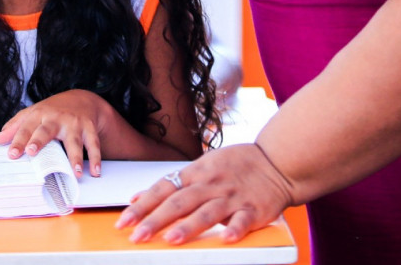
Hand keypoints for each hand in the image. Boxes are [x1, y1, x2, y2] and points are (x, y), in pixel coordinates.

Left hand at [0, 89, 110, 176]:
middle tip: (33, 152)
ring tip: (76, 172)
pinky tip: (95, 172)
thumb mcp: (33, 114)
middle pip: (46, 130)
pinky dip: (96, 159)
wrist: (83, 99)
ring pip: (74, 141)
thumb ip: (15, 127)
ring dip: (75, 157)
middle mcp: (56, 118)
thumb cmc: (53, 111)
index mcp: (39, 114)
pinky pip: (93, 144)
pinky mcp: (89, 129)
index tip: (12, 154)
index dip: (17, 140)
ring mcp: (74, 123)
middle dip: (39, 140)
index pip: (26, 128)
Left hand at [117, 143, 295, 244]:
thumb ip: (172, 183)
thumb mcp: (201, 167)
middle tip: (137, 235)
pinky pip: (244, 220)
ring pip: (208, 212)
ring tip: (171, 240)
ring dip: (189, 226)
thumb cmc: (235, 165)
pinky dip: (236, 229)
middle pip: (180, 202)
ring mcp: (232, 197)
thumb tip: (138, 196)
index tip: (124, 220)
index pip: (163, 188)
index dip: (143, 205)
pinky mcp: (254, 209)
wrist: (276, 161)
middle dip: (156, 219)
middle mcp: (211, 184)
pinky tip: (226, 238)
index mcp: (196, 173)